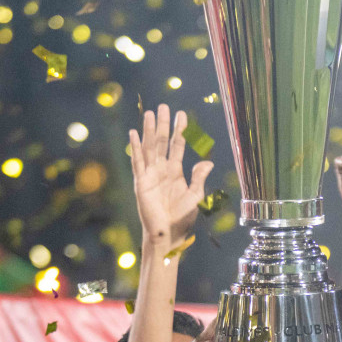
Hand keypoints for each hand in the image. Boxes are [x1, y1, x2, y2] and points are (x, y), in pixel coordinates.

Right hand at [129, 106, 213, 248]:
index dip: (180, 130)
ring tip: (149, 113)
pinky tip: (133, 134)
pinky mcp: (141, 182)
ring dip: (149, 130)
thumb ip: (199, 178)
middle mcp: (162, 170)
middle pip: (162, 141)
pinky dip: (135, 147)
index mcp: (175, 172)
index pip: (177, 145)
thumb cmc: (182, 219)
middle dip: (163, 124)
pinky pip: (137, 162)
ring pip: (149, 147)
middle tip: (163, 106)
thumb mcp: (195, 196)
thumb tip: (208, 162)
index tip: (182, 114)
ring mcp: (150, 175)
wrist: (168, 235)